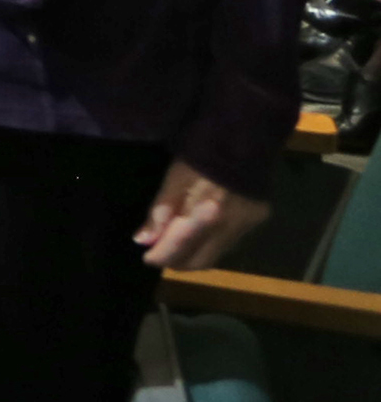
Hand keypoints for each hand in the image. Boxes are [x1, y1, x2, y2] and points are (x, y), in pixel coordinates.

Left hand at [136, 159, 271, 271]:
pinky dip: (213, 242)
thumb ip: (160, 212)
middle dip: (178, 261)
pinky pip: (232, 241)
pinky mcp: (258, 219)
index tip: (148, 257)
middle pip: (201, 260)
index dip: (161, 257)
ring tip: (178, 247)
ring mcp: (247, 225)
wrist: (244, 139)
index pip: (181, 250)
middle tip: (160, 255)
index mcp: (207, 217)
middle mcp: (230, 227)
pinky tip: (202, 235)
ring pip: (218, 254)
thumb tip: (143, 240)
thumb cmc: (200, 157)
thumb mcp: (174, 180)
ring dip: (196, 254)